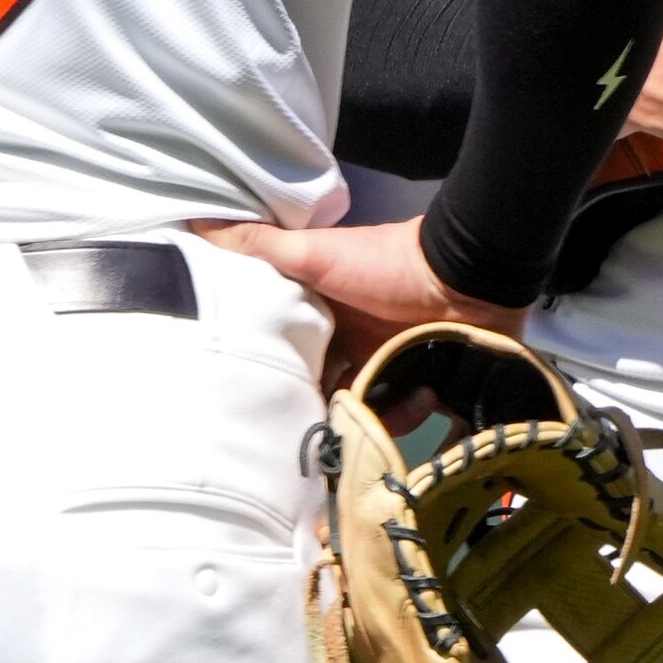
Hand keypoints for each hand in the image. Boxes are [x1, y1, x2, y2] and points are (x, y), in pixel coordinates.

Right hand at [189, 216, 517, 393]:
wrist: (466, 273)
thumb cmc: (382, 264)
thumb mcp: (314, 253)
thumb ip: (260, 247)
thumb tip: (197, 224)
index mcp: (322, 318)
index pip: (286, 358)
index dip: (272, 381)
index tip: (252, 408)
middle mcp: (350, 345)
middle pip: (320, 394)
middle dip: (316, 417)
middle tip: (306, 439)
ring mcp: (385, 366)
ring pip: (359, 415)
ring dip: (364, 422)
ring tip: (372, 418)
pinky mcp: (418, 384)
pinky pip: (400, 418)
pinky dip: (405, 415)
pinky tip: (418, 398)